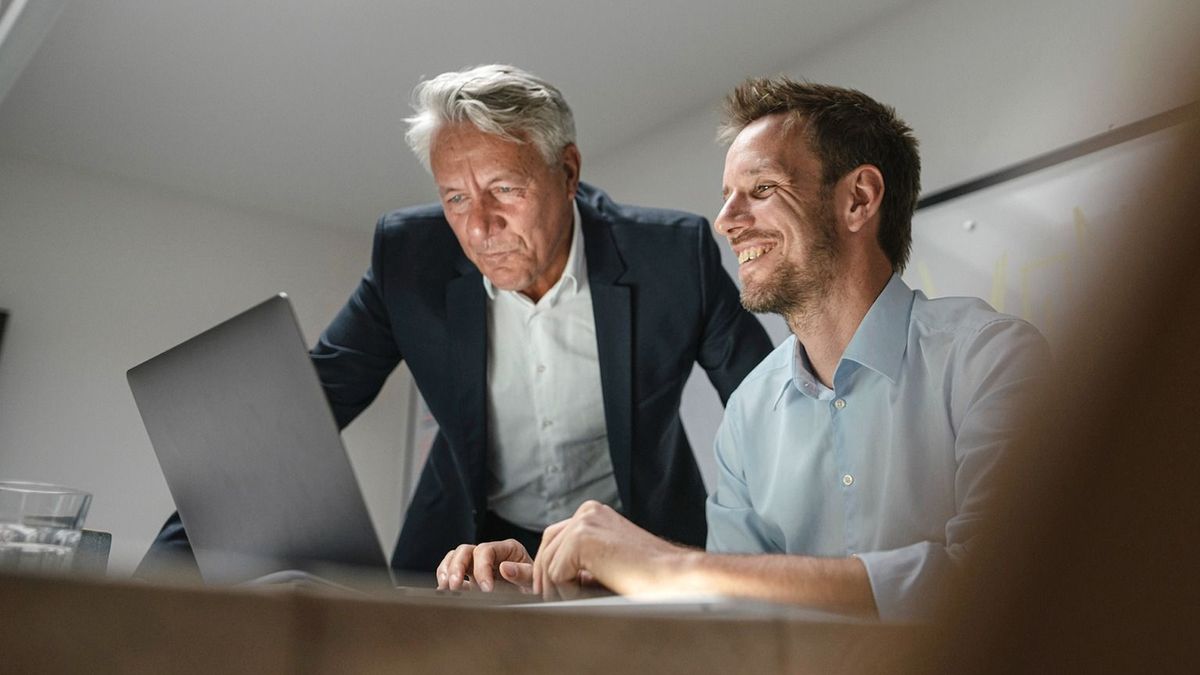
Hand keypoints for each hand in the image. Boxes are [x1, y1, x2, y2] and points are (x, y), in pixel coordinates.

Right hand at [435, 539, 533, 592]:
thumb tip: (504, 568)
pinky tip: (444, 590)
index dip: (482, 568)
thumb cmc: (536, 587)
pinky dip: (445, 577)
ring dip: (447, 571)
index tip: (486, 590)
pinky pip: (451, 571)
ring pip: (455, 557)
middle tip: (455, 586)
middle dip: (458, 568)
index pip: (486, 550)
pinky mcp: (470, 577)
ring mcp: (478, 564)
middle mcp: (491, 553)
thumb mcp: (536, 580)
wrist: (534, 599)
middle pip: (466, 550)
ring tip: (446, 588)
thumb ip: (524, 573)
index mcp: (508, 549)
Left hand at [532, 500, 688, 600]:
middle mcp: (587, 511)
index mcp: (593, 513)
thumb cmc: (647, 575)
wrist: (673, 577)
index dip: (550, 566)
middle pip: (547, 545)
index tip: (551, 590)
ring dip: (556, 588)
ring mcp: (583, 522)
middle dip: (545, 576)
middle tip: (549, 600)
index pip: (555, 537)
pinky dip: (566, 591)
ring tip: (574, 601)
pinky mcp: (581, 539)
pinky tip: (587, 595)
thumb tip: (547, 579)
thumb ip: (580, 560)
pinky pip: (556, 574)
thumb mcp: (607, 560)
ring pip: (548, 562)